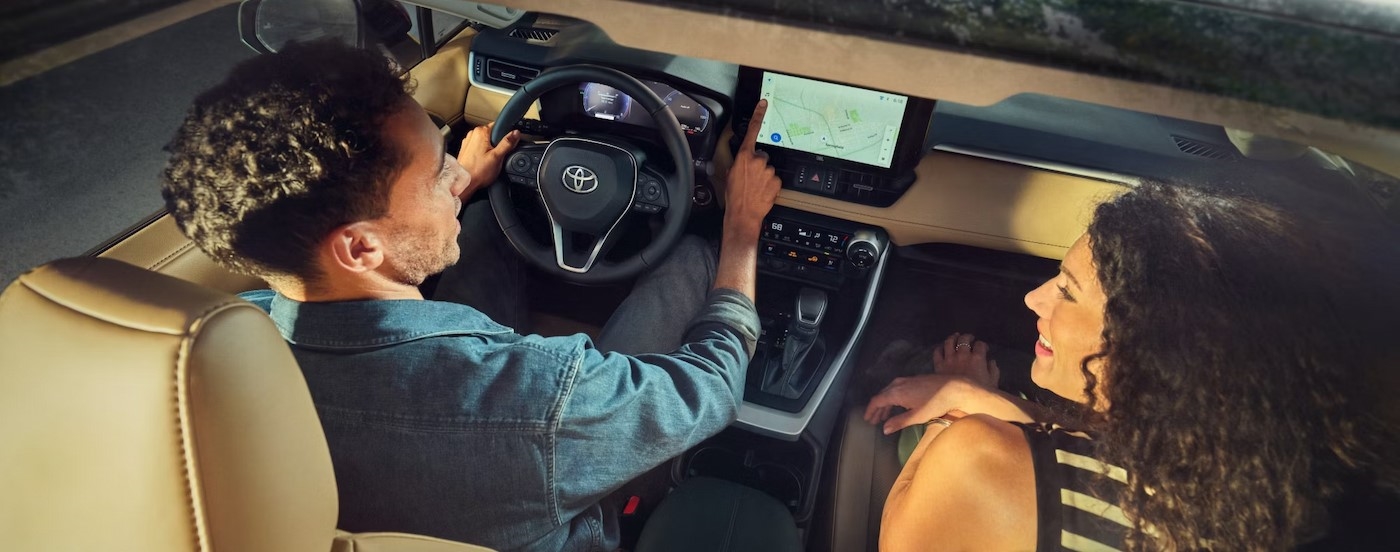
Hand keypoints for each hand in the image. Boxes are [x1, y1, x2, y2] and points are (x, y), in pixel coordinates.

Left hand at [456, 122, 520, 198]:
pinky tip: (482, 163)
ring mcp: (468, 142)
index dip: (504, 136)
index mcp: (480, 132)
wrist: (465, 183)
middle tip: (497, 156)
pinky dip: (482, 153)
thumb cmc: (477, 172)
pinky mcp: (466, 150)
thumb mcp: (498, 157)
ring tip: (488, 161)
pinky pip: (478, 148)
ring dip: (489, 149)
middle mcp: (472, 134)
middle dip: (497, 144)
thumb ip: (507, 143)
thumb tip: (515, 133)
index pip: (498, 126)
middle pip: (492, 134)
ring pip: (485, 142)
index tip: (505, 145)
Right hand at [724, 100, 781, 238]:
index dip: (758, 115)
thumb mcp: (729, 175)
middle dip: (758, 165)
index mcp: (744, 157)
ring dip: (764, 176)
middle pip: (762, 156)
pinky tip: (762, 191)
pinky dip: (770, 184)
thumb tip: (741, 161)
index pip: (752, 131)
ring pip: (769, 168)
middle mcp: (758, 161)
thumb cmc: (733, 197)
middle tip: (751, 178)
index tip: (763, 104)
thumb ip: (737, 163)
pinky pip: (775, 179)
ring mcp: (769, 171)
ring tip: (755, 187)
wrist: (743, 214)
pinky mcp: (777, 181)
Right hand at [864, 374, 973, 434]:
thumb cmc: (937, 403)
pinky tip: (898, 405)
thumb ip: (899, 422)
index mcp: (897, 392)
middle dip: (877, 408)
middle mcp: (899, 383)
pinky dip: (893, 398)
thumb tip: (884, 429)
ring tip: (884, 415)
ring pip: (890, 391)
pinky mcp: (915, 379)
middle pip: (882, 395)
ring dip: (885, 403)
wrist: (956, 388)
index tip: (867, 419)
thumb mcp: (917, 416)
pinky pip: (897, 388)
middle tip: (874, 420)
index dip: (870, 411)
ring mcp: (907, 380)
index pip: (877, 401)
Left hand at [932, 332, 998, 388]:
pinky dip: (939, 348)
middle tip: (970, 338)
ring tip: (955, 336)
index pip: (980, 345)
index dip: (983, 345)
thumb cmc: (977, 392)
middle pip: (964, 339)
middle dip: (968, 337)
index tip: (984, 348)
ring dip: (953, 337)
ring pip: (949, 342)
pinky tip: (942, 347)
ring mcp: (949, 359)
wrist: (957, 398)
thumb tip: (991, 361)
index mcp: (977, 358)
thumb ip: (993, 370)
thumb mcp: (992, 383)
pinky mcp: (939, 364)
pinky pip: (937, 352)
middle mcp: (962, 355)